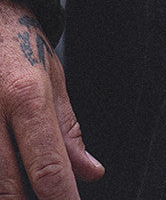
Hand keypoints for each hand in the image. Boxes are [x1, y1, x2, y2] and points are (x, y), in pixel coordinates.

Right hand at [0, 0, 103, 198]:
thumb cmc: (20, 46)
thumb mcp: (54, 78)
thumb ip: (69, 131)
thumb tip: (91, 172)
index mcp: (26, 97)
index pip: (47, 165)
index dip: (61, 199)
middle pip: (8, 187)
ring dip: (9, 193)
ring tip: (28, 191)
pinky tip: (6, 175)